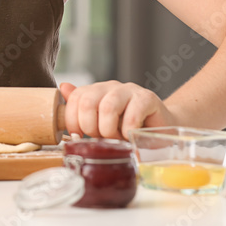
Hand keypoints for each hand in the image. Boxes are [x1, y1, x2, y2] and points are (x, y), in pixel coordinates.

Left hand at [60, 81, 175, 140]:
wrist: (161, 128)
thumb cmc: (129, 128)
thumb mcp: (102, 122)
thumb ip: (82, 107)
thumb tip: (63, 87)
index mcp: (96, 91)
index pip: (75, 98)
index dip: (73, 121)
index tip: (79, 136)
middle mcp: (111, 87)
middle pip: (88, 102)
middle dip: (90, 127)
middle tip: (100, 138)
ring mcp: (129, 91)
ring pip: (108, 106)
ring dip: (108, 130)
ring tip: (116, 138)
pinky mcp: (147, 98)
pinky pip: (132, 114)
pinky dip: (127, 131)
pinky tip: (130, 136)